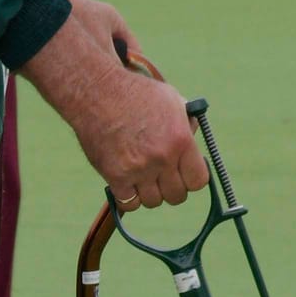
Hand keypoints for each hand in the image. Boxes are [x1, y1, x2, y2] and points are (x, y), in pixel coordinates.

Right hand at [20, 3, 206, 205]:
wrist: (96, 92)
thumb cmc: (134, 93)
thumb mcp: (171, 100)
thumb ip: (187, 123)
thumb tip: (195, 140)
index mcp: (180, 140)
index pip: (198, 181)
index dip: (192, 178)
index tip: (185, 173)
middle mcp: (162, 158)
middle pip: (177, 196)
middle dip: (172, 187)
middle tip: (162, 176)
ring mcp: (138, 170)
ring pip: (154, 202)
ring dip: (150, 192)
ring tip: (143, 177)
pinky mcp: (116, 177)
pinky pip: (129, 203)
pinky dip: (129, 197)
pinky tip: (127, 182)